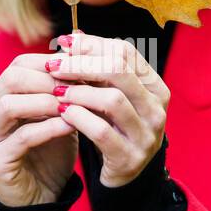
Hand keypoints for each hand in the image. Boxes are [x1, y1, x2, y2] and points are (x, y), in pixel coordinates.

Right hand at [0, 53, 78, 206]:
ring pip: (10, 105)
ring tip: (73, 104)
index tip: (81, 68)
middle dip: (48, 79)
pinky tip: (71, 126)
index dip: (50, 64)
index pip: (18, 65)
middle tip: (78, 84)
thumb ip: (64, 90)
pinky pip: (21, 137)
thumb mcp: (59, 115)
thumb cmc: (51, 152)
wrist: (44, 197)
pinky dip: (49, 128)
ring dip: (46, 101)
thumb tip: (83, 54)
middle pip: (10, 79)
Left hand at [46, 33, 169, 187]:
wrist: (123, 173)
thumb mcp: (109, 94)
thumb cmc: (114, 126)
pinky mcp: (129, 158)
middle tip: (54, 65)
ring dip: (78, 92)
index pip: (125, 52)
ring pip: (112, 100)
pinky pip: (101, 132)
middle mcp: (156, 109)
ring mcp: (146, 135)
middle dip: (81, 64)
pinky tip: (62, 113)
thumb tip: (72, 36)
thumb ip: (95, 67)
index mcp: (155, 87)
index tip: (64, 44)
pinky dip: (79, 118)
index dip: (92, 44)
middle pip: (119, 71)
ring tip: (56, 91)